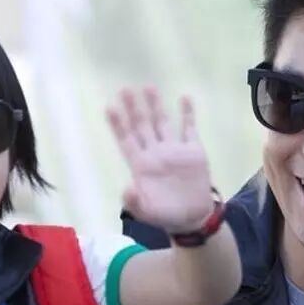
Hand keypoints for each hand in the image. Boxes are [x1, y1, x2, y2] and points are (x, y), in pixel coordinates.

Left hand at [107, 88, 213, 233]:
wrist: (193, 218)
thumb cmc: (166, 215)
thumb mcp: (147, 213)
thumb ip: (134, 202)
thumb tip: (126, 189)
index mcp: (141, 165)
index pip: (127, 140)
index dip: (118, 125)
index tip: (110, 107)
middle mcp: (155, 152)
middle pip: (142, 126)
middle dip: (134, 108)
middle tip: (125, 89)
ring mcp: (174, 150)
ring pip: (162, 122)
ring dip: (156, 105)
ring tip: (149, 86)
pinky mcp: (193, 151)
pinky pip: (189, 128)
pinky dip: (187, 114)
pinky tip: (184, 98)